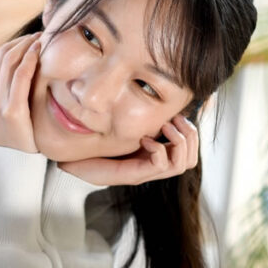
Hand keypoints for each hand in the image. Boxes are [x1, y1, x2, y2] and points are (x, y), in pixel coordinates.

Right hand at [0, 33, 41, 152]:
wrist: (13, 164)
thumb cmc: (14, 134)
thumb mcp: (4, 109)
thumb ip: (9, 89)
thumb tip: (25, 65)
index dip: (19, 42)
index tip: (36, 37)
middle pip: (5, 54)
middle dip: (26, 40)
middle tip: (45, 34)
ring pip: (11, 61)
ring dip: (29, 45)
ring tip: (46, 39)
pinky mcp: (11, 111)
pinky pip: (20, 76)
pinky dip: (30, 60)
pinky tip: (41, 52)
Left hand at [58, 115, 198, 185]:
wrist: (76, 162)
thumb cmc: (96, 145)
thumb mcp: (122, 127)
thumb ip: (139, 116)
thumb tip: (154, 91)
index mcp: (154, 156)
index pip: (189, 152)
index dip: (190, 133)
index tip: (177, 115)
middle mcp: (153, 167)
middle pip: (191, 160)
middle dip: (190, 137)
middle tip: (175, 120)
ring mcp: (145, 173)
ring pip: (182, 165)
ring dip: (179, 142)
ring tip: (165, 126)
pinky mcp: (135, 176)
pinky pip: (161, 165)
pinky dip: (158, 149)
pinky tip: (144, 139)